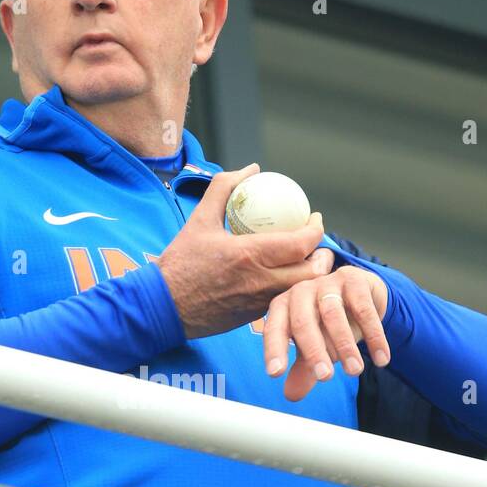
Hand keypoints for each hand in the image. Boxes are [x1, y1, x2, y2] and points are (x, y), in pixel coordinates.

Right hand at [156, 163, 329, 338]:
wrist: (163, 306)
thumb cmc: (180, 263)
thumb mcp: (199, 219)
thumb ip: (224, 188)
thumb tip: (251, 170)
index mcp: (250, 255)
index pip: (301, 244)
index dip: (316, 230)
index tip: (314, 219)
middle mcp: (261, 282)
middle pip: (312, 272)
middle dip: (323, 256)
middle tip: (317, 243)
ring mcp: (259, 303)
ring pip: (301, 290)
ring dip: (310, 274)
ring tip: (305, 259)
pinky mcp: (254, 317)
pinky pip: (283, 300)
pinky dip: (291, 288)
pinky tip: (284, 276)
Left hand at [263, 265, 390, 402]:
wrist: (362, 296)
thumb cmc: (328, 324)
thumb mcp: (315, 347)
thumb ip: (304, 369)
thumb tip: (291, 395)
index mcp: (283, 307)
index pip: (275, 329)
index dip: (274, 350)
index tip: (276, 373)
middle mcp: (301, 291)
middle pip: (302, 322)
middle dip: (314, 352)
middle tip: (325, 378)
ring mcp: (327, 282)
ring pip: (333, 314)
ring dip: (344, 345)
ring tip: (355, 371)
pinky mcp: (354, 279)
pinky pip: (364, 309)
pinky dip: (373, 336)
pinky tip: (381, 359)